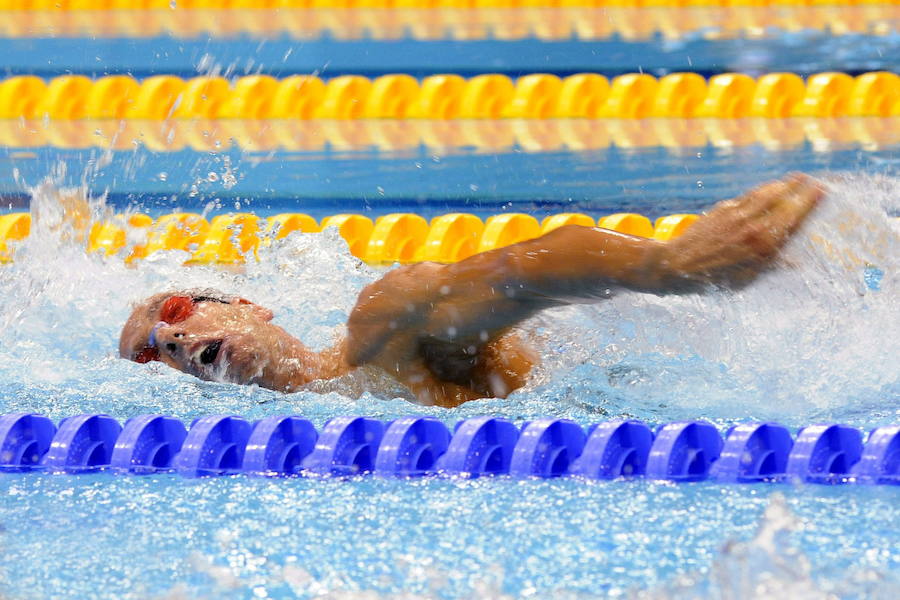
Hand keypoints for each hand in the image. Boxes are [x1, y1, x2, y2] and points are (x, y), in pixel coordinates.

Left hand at [654, 173, 824, 288]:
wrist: (677, 264)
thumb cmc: (714, 278)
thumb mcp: (747, 277)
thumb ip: (772, 263)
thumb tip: (797, 261)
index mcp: (763, 242)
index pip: (793, 214)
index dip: (808, 200)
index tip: (821, 189)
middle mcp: (752, 223)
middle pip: (781, 197)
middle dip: (797, 186)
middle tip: (809, 179)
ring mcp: (736, 213)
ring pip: (764, 193)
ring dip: (780, 184)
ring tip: (792, 179)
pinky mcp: (721, 209)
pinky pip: (747, 196)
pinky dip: (760, 191)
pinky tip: (765, 190)